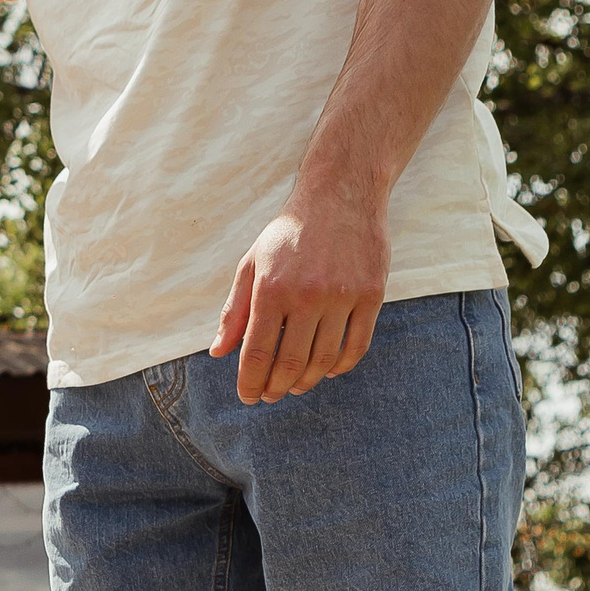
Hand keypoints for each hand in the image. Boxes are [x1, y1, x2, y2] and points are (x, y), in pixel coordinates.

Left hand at [208, 192, 390, 403]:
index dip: (250, 383)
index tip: (248, 396)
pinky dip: (341, 366)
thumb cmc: (289, 233)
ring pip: (324, 360)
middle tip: (270, 396)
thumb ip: (235, 310)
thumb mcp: (252, 264)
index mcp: (272, 289)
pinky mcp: (371, 293)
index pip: (257, 353)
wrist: (341, 193)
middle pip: (290, 363)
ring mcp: (343, 295)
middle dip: (276, 388)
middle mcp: (307, 295)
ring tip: (295, 386)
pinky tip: (329, 370)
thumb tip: (218, 351)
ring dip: (307, 381)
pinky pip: (357, 345)